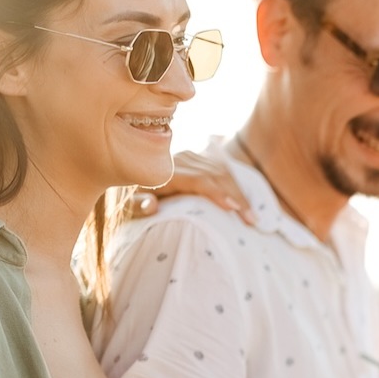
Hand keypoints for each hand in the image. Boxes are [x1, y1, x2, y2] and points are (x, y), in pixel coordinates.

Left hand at [127, 150, 255, 224]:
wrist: (132, 171)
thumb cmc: (131, 195)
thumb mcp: (127, 202)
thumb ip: (136, 205)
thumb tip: (151, 205)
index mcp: (166, 170)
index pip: (199, 179)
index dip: (218, 193)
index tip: (234, 208)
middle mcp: (182, 159)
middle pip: (217, 176)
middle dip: (236, 197)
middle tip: (251, 221)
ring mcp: (194, 156)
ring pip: (224, 172)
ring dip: (240, 194)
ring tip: (252, 217)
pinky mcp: (202, 158)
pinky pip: (224, 171)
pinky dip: (236, 188)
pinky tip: (243, 204)